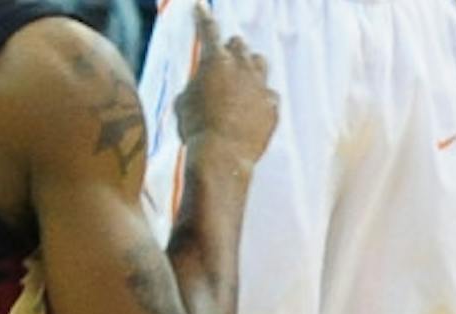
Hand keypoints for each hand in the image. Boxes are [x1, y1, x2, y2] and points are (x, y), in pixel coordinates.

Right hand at [174, 3, 277, 164]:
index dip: (203, 17)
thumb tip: (199, 87)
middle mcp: (242, 66)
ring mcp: (261, 85)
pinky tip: (254, 110)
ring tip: (243, 80)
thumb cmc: (196, 129)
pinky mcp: (272, 106)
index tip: (201, 8)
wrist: (222, 157)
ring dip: (250, 67)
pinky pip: (269, 95)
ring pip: (260, 63)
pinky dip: (261, 99)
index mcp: (215, 60)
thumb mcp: (183, 104)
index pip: (208, 30)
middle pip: (239, 44)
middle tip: (224, 60)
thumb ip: (194, 87)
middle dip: (231, 49)